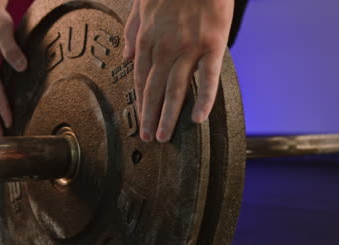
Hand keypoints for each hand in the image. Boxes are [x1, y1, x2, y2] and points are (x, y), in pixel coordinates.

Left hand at [123, 0, 234, 142]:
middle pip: (154, 89)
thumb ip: (132, 31)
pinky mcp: (212, 45)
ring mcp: (188, 48)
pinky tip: (197, 119)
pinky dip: (203, 100)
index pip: (141, 78)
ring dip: (168, 116)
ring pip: (175, 89)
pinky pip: (207, 78)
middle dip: (149, 116)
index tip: (139, 118)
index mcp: (148, 39)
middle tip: (148, 138)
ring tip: (163, 136)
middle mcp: (165, 48)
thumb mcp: (142, 5)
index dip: (140, 101)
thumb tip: (126, 57)